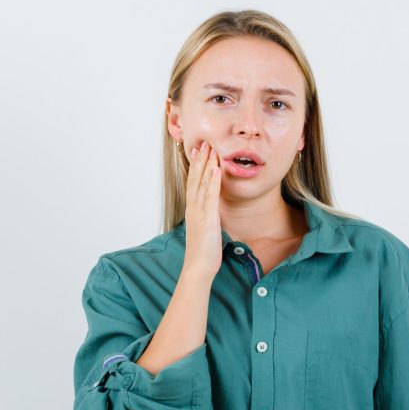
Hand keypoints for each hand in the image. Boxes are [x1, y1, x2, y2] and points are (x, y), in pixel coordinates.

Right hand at [182, 139, 222, 281]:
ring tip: (210, 149)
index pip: (193, 183)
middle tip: (204, 142)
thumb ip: (208, 217)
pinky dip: (212, 182)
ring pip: (201, 184)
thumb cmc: (203, 251)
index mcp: (193, 210)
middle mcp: (193, 208)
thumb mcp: (206, 230)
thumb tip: (213, 211)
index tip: (199, 151)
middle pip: (195, 179)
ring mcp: (199, 213)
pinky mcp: (207, 219)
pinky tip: (216, 169)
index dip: (196, 166)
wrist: (198, 267)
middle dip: (200, 160)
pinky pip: (210, 197)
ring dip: (206, 165)